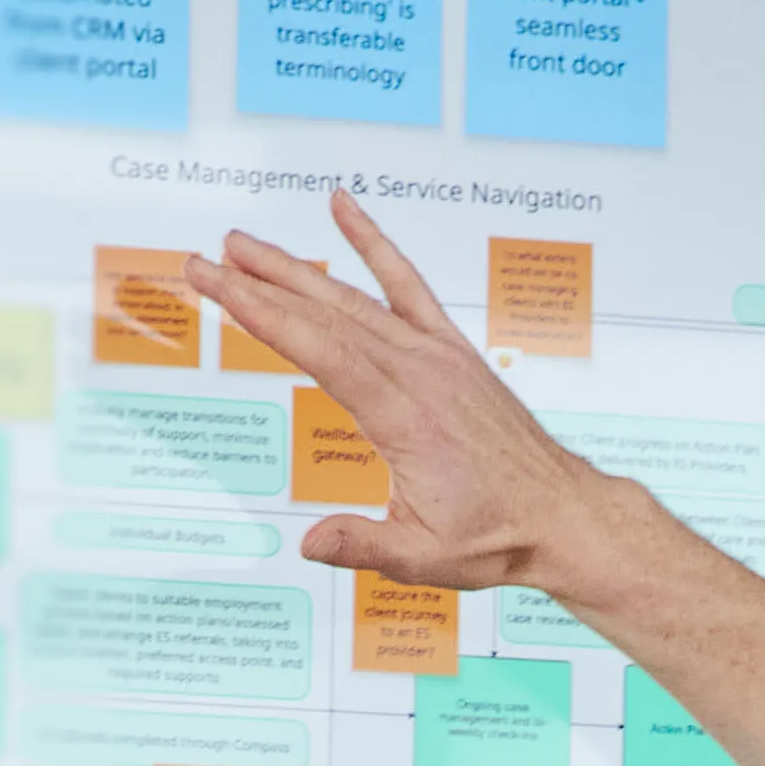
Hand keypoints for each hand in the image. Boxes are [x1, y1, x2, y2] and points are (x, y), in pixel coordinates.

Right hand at [173, 195, 632, 600]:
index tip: (215, 285)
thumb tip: (311, 543)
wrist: (562, 515)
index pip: (319, 350)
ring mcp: (436, 354)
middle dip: (258, 285)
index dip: (261, 313)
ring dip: (295, 268)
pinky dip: (375, 244)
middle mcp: (419, 372)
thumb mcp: (425, 557)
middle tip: (202, 261)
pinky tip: (344, 207)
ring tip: (241, 245)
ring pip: (355, 297)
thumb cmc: (498, 536)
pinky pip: (407, 284)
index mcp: (405, 416)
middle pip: (325, 314)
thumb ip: (364, 545)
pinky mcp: (450, 350)